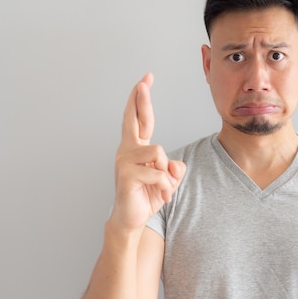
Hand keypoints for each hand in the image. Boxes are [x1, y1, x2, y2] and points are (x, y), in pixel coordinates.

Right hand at [110, 73, 185, 231]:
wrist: (132, 219)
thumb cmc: (147, 195)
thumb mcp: (168, 178)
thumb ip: (174, 167)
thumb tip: (172, 165)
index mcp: (135, 147)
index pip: (139, 119)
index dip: (142, 99)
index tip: (145, 79)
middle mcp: (126, 150)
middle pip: (134, 119)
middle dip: (140, 99)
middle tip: (144, 80)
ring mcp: (124, 162)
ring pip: (158, 152)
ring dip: (166, 173)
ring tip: (161, 187)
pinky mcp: (126, 175)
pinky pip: (158, 173)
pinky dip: (165, 186)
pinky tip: (161, 196)